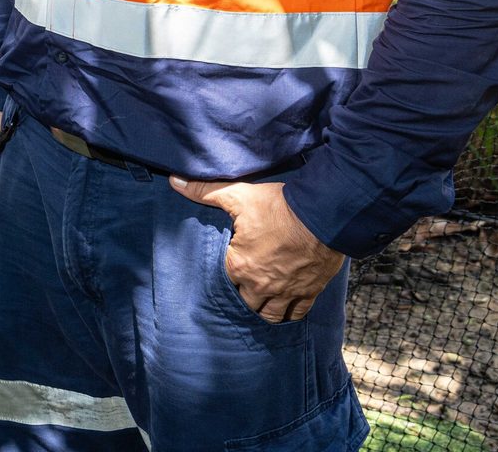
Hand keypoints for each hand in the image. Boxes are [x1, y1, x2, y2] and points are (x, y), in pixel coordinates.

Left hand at [170, 177, 346, 323]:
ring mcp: (285, 292)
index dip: (227, 273)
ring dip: (265, 310)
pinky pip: (296, 313)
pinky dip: (290, 313)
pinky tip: (287, 310)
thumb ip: (205, 192)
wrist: (322, 216)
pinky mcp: (308, 292)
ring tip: (262, 303)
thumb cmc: (279, 207)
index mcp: (239, 266)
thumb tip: (175, 182)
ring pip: (270, 314)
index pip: (224, 280)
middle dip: (244, 295)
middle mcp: (260, 285)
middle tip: (246, 287)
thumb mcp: (238, 195)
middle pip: (245, 302)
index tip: (231, 267)